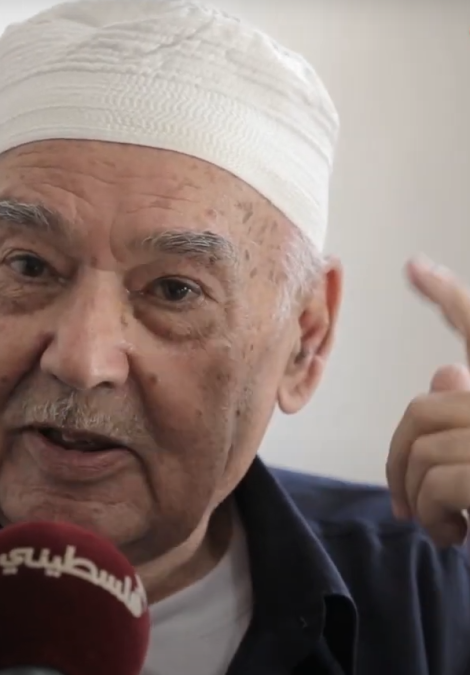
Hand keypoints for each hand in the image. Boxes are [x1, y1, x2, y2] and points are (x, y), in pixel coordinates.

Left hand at [387, 256, 469, 547]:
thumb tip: (441, 373)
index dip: (448, 296)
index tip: (414, 266)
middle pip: (420, 410)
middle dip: (398, 461)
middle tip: (407, 508)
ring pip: (422, 447)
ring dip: (416, 498)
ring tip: (440, 527)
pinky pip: (436, 480)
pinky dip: (432, 515)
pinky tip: (456, 537)